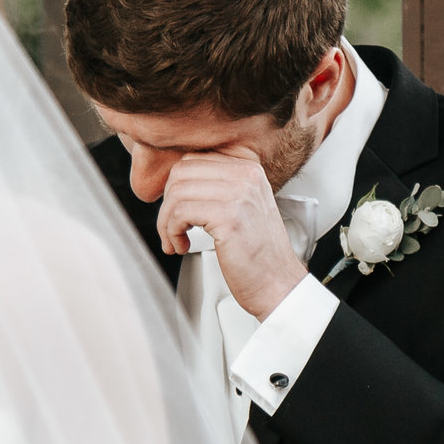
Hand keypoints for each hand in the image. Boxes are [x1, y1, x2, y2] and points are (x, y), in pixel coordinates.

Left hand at [155, 151, 307, 319]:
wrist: (277, 284)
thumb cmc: (258, 254)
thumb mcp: (242, 208)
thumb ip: (217, 189)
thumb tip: (175, 183)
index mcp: (248, 170)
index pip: (194, 160)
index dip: (175, 187)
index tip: (174, 210)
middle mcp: (245, 176)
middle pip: (181, 172)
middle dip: (166, 203)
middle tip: (171, 226)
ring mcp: (238, 195)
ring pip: (176, 193)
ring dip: (166, 221)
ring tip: (175, 239)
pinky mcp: (228, 217)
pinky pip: (180, 214)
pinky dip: (172, 232)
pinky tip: (182, 245)